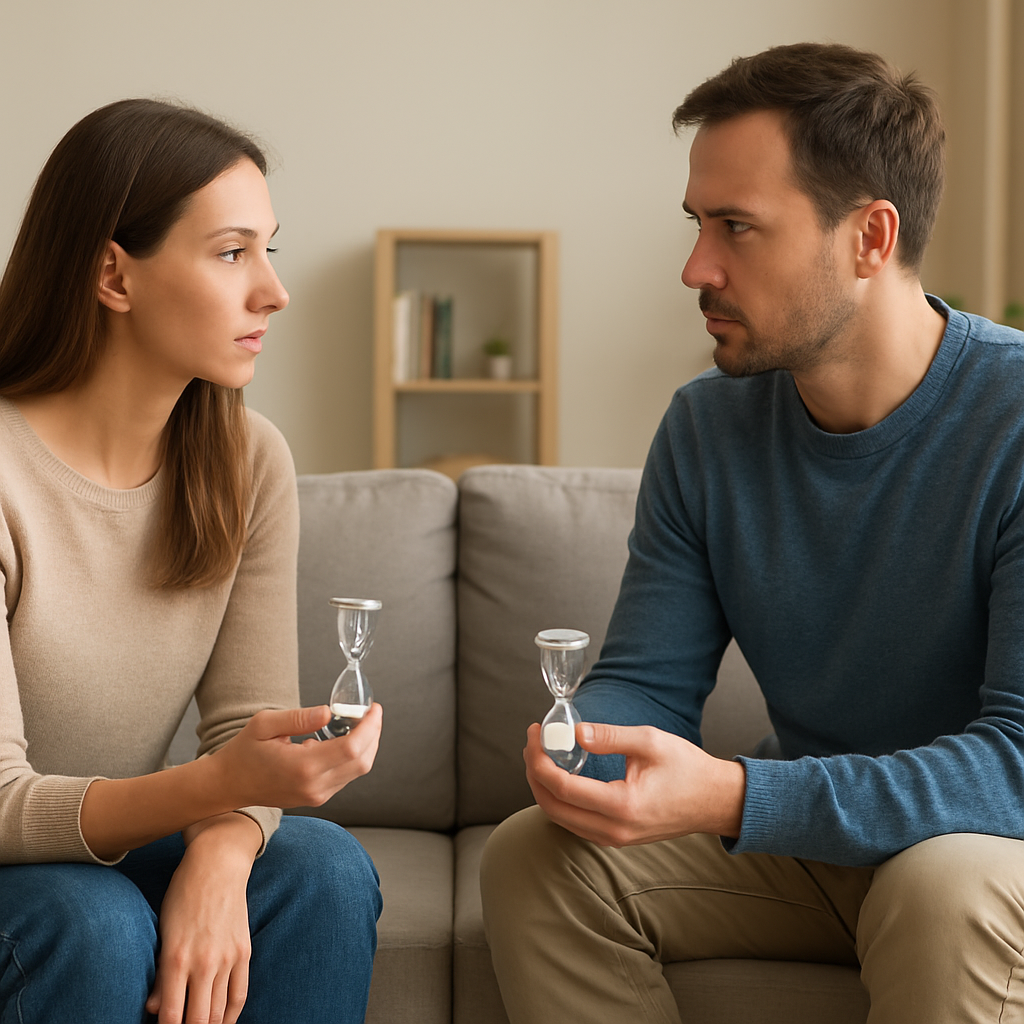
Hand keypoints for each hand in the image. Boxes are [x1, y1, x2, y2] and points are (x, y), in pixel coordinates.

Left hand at [145, 817, 258, 1023]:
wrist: (217, 866)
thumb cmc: (183, 896)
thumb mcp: (164, 932)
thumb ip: (161, 974)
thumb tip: (155, 1009)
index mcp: (176, 958)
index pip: (171, 1016)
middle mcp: (204, 963)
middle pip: (198, 1020)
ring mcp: (227, 958)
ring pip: (219, 1012)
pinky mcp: (244, 952)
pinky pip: (240, 994)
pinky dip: (231, 1015)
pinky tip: (223, 1022)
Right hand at [212, 703, 382, 810]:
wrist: (228, 785)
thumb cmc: (244, 752)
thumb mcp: (265, 724)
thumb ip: (299, 717)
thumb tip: (329, 712)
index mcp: (303, 767)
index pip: (352, 748)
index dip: (370, 726)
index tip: (374, 708)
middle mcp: (314, 786)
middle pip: (362, 761)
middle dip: (374, 734)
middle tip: (371, 712)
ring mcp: (317, 796)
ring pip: (357, 770)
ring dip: (366, 745)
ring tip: (359, 722)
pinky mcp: (317, 798)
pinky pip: (346, 776)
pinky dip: (354, 756)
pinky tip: (343, 738)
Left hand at [524, 721, 745, 845]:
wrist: (714, 802)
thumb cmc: (687, 769)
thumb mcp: (650, 741)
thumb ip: (610, 737)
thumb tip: (574, 732)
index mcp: (622, 805)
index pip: (562, 787)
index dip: (540, 758)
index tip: (536, 733)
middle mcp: (613, 829)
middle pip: (551, 807)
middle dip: (534, 772)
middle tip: (534, 742)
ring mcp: (613, 838)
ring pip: (559, 818)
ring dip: (542, 787)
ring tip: (541, 753)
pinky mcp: (614, 838)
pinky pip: (573, 823)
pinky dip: (558, 799)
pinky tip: (560, 773)